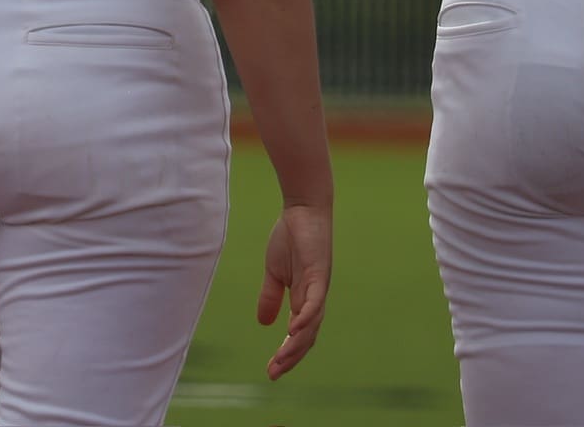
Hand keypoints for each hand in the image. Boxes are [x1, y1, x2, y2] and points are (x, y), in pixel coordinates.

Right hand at [256, 202, 331, 379]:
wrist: (302, 210)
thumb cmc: (291, 238)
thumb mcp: (274, 273)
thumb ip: (270, 297)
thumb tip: (264, 323)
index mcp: (304, 299)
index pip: (298, 335)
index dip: (287, 354)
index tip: (271, 371)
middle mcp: (315, 299)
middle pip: (307, 337)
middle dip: (291, 357)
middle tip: (273, 373)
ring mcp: (319, 288)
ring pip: (311, 325)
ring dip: (296, 345)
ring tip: (281, 359)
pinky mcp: (319, 274)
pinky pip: (314, 302)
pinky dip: (306, 318)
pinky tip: (293, 330)